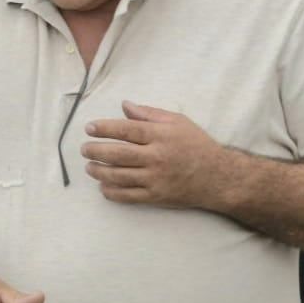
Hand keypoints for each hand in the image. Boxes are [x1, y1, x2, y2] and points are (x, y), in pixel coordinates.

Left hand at [82, 101, 225, 207]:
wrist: (219, 178)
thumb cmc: (197, 145)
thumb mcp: (177, 122)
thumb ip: (149, 114)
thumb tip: (124, 105)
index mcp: (161, 136)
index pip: (127, 130)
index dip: (105, 128)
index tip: (89, 127)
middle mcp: (157, 157)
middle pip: (119, 154)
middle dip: (96, 151)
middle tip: (84, 149)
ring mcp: (156, 179)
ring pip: (120, 176)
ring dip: (100, 172)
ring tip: (89, 167)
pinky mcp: (157, 197)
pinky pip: (129, 196)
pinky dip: (112, 192)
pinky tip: (103, 186)